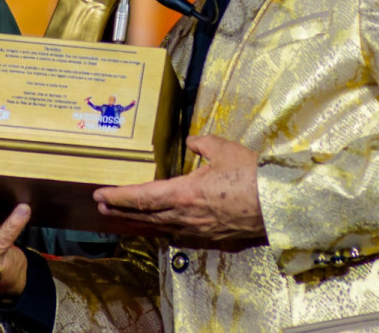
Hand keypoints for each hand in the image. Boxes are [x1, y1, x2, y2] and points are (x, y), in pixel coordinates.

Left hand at [93, 135, 265, 246]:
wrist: (279, 204)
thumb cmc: (251, 175)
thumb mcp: (223, 149)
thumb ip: (202, 144)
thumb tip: (192, 143)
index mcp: (184, 194)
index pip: (142, 197)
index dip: (119, 196)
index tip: (100, 194)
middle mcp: (186, 216)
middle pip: (145, 216)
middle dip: (121, 210)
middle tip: (102, 206)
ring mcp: (198, 229)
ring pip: (160, 226)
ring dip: (139, 221)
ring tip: (124, 215)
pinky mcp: (211, 236)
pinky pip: (179, 232)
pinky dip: (163, 227)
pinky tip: (160, 225)